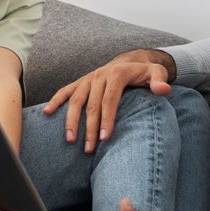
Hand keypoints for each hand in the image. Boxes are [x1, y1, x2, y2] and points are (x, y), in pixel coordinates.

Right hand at [43, 50, 175, 151]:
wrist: (131, 61)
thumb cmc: (145, 73)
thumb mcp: (157, 73)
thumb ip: (161, 81)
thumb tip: (163, 90)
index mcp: (117, 74)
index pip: (110, 100)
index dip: (106, 119)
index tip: (104, 138)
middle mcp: (100, 75)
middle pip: (92, 105)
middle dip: (89, 128)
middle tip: (88, 149)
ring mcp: (88, 79)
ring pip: (76, 101)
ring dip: (71, 121)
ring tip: (70, 140)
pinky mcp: (81, 82)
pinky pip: (65, 91)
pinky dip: (55, 101)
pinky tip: (47, 112)